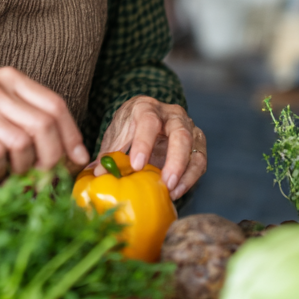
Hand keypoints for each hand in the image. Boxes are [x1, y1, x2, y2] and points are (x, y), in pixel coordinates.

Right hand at [0, 67, 89, 179]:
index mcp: (9, 79)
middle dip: (54, 158)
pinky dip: (3, 171)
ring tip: (18, 177)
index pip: (55, 105)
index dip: (72, 136)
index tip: (78, 160)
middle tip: (49, 178)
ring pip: (25, 143)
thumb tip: (67, 152)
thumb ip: (27, 118)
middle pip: (45, 125)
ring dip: (27, 168)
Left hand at [92, 97, 206, 200]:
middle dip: (174, 160)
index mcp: (147, 107)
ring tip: (170, 191)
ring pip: (194, 149)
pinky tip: (176, 191)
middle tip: (165, 182)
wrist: (145, 120)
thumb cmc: (130, 128)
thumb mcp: (117, 135)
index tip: (136, 165)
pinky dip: (190, 178)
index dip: (144, 142)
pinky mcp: (197, 144)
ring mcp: (188, 128)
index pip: (148, 121)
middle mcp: (172, 115)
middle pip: (180, 134)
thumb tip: (99, 173)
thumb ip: (110, 153)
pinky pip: (199, 161)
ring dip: (184, 173)